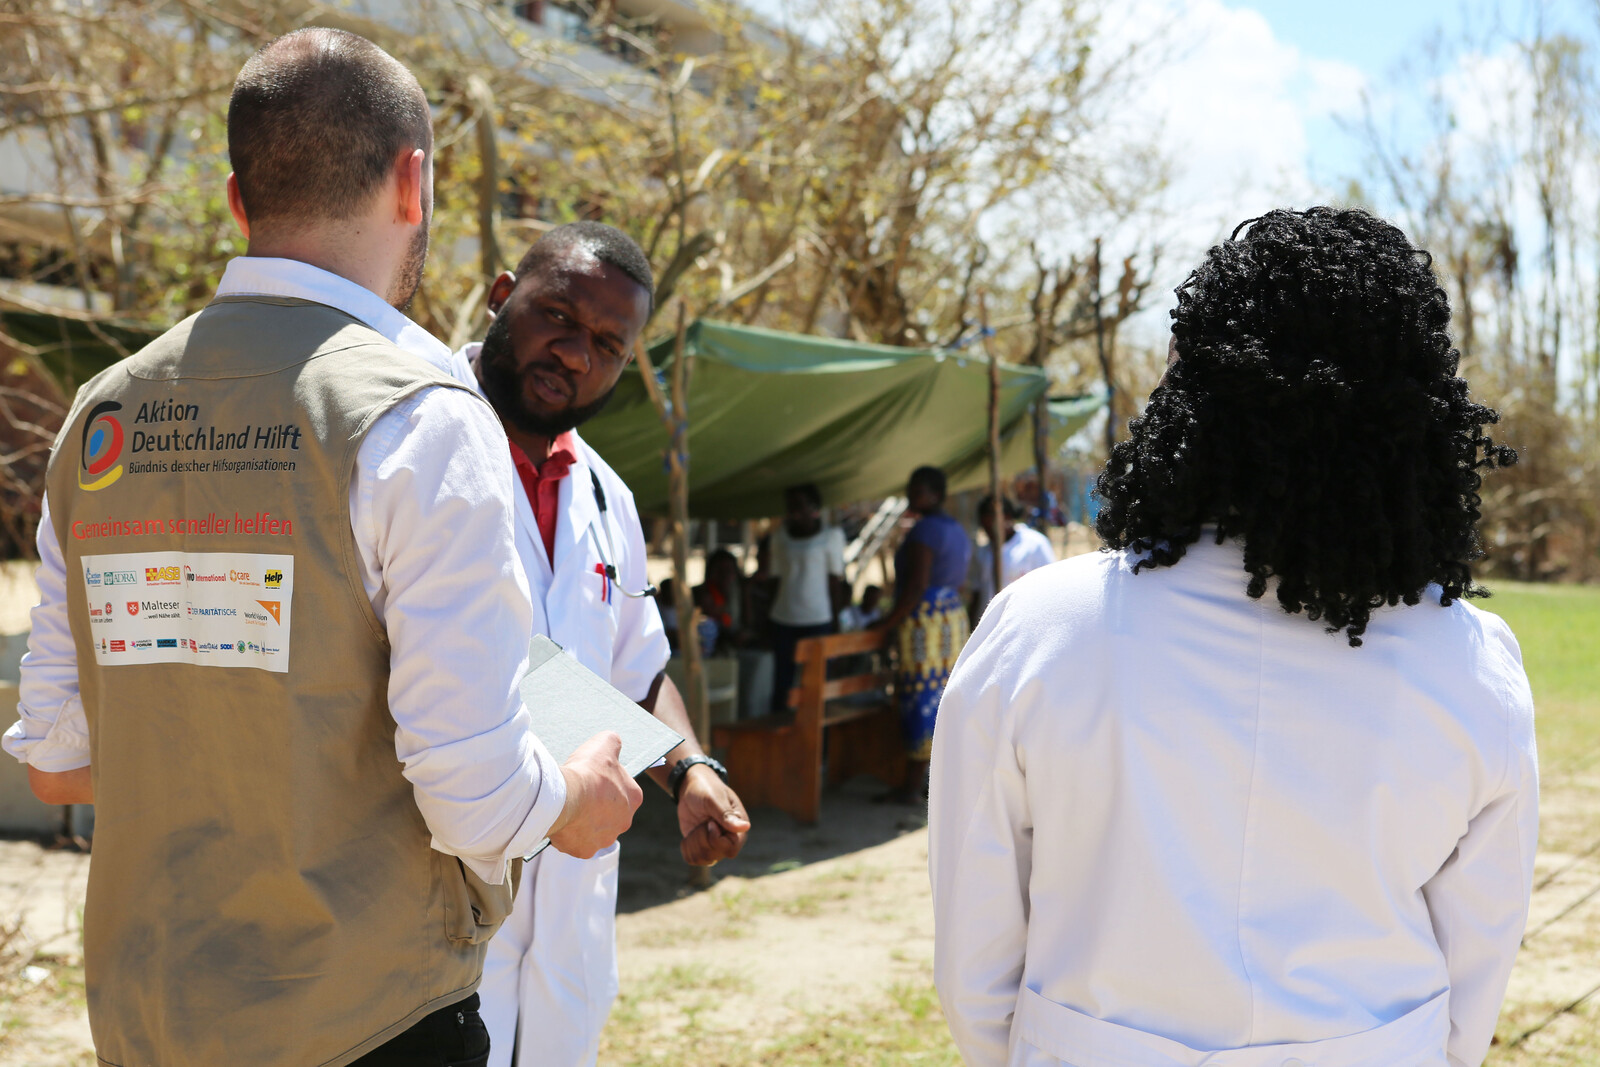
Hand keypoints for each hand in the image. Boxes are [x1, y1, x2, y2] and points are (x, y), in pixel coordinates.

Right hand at [548, 732, 642, 859]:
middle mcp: (624, 822)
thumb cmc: (588, 771)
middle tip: (580, 793)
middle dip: (598, 805)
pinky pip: (577, 842)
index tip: (594, 778)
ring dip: (584, 820)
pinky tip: (562, 821)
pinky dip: (570, 834)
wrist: (565, 798)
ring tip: (569, 807)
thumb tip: (614, 742)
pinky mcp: (585, 850)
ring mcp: (605, 839)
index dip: (608, 782)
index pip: (625, 790)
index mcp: (634, 798)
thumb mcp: (605, 743)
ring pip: (594, 829)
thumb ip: (613, 742)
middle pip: (611, 813)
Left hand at [676, 764, 749, 865]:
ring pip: (702, 860)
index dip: (715, 839)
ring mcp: (715, 846)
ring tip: (697, 827)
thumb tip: (745, 827)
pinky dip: (687, 848)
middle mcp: (729, 840)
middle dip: (702, 839)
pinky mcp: (702, 848)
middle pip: (714, 856)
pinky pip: (692, 860)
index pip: (731, 849)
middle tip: (703, 821)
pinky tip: (689, 835)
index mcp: (738, 828)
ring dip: (693, 843)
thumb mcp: (714, 799)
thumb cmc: (706, 789)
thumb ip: (726, 815)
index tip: (709, 822)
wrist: (691, 788)